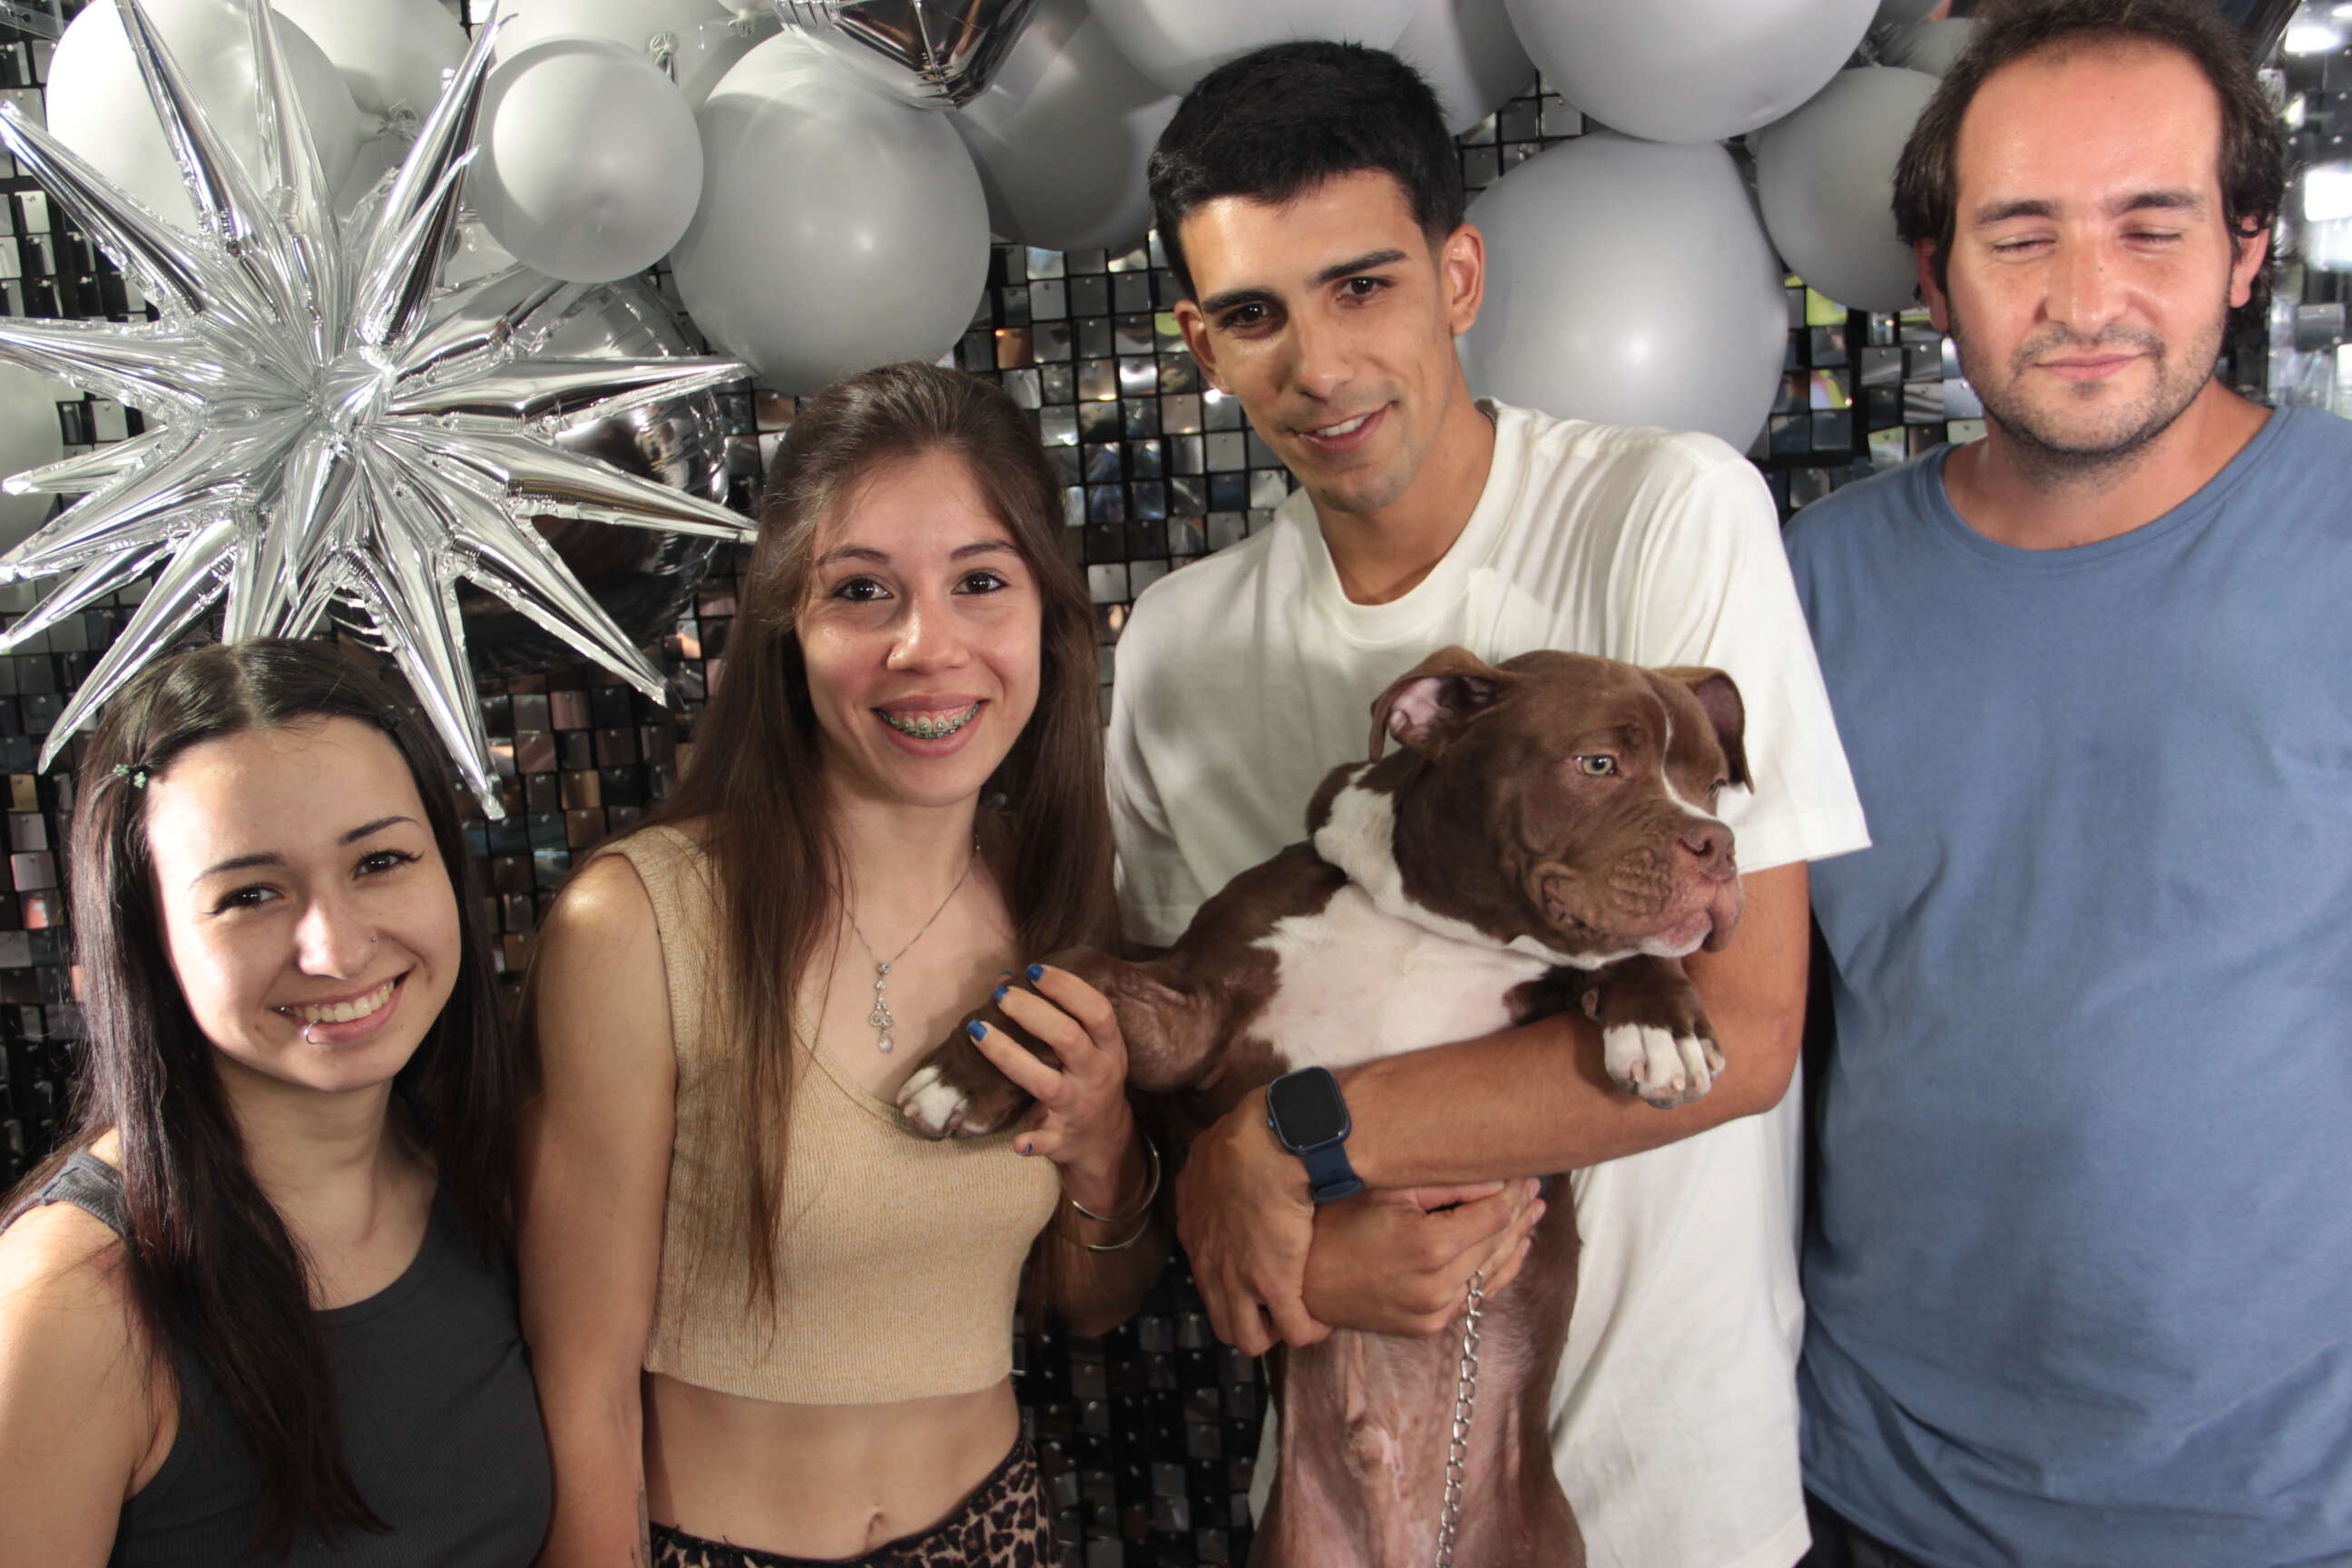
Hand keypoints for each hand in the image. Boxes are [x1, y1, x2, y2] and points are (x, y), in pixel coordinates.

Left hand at [970, 964, 1134, 1201]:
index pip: (1096, 1011)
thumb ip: (1054, 1012)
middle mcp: (1096, 1075)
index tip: (1035, 970)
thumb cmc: (1089, 1078)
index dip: (1067, 987)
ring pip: (1046, 1083)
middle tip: (1002, 997)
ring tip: (976, 1031)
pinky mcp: (1063, 1138)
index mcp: (1108, 1048)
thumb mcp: (1088, 1046)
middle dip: (1032, 1012)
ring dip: (1010, 1057)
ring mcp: (1079, 1108)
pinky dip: (1033, 1142)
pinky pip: (1048, 1141)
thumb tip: (1003, 980)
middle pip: (1068, 1039)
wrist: (1106, 1140)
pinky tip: (1016, 1142)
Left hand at [1174, 1096, 1326, 1355]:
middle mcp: (1210, 1263)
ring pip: (1249, 1339)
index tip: (1259, 1271)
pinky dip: (1310, 1329)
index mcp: (1196, 1230)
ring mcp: (1238, 1278)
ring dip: (1276, 1330)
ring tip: (1300, 1313)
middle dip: (1252, 1319)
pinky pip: (1295, 1331)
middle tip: (1280, 1302)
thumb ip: (1212, 1165)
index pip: (1207, 1277)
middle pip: (1223, 1321)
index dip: (1235, 1282)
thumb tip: (1224, 1155)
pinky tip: (1323, 1316)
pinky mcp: (1275, 1284)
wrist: (1267, 1141)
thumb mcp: (1213, 1149)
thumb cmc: (1247, 1132)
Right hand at [1302, 1180, 1544, 1336]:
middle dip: (1520, 1214)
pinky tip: (1513, 1252)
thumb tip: (1495, 1180)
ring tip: (1534, 1217)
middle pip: (1498, 1244)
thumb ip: (1445, 1186)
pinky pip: (1475, 1298)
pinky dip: (1497, 1274)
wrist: (1302, 1282)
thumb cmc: (1337, 1225)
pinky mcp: (1428, 1327)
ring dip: (1516, 1243)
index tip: (1526, 1173)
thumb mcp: (1387, 1192)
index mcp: (1431, 1246)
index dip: (1514, 1192)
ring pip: (1493, 1274)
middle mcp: (1440, 1285)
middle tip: (1538, 1191)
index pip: (1494, 1214)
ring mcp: (1435, 1312)